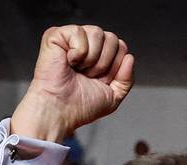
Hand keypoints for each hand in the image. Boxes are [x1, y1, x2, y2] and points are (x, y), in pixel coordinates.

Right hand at [12, 25, 133, 140]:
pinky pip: (79, 32)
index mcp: (100, 57)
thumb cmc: (80, 107)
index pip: (121, 47)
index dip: (115, 67)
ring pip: (98, 33)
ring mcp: (72, 39)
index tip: (100, 81)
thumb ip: (127, 79)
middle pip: (112, 38)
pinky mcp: (56, 35)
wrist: (60, 110)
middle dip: (104, 63)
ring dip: (91, 59)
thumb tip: (130, 57)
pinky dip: (77, 51)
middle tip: (88, 76)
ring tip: (78, 70)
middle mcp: (88, 46)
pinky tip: (68, 61)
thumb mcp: (114, 96)